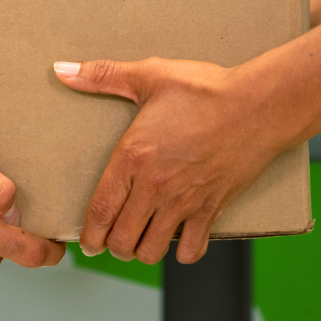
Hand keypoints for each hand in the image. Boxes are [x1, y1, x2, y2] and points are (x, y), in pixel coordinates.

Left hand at [54, 58, 282, 264]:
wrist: (259, 105)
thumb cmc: (204, 89)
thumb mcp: (149, 75)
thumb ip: (101, 75)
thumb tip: (61, 69)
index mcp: (134, 156)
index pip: (101, 209)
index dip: (90, 233)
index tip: (88, 243)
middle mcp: (156, 186)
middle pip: (123, 239)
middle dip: (113, 245)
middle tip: (112, 239)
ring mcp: (185, 200)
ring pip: (153, 249)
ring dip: (143, 249)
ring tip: (141, 237)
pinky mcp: (213, 207)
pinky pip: (192, 249)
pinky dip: (183, 250)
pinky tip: (179, 236)